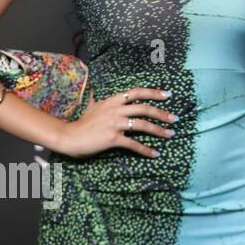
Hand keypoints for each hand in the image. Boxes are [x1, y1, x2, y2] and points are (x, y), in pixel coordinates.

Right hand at [52, 87, 177, 158]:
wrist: (68, 136)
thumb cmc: (82, 123)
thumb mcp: (92, 106)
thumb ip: (100, 100)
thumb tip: (95, 91)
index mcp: (113, 101)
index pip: (137, 92)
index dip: (154, 93)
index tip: (168, 95)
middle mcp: (116, 110)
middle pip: (145, 108)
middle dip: (163, 113)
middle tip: (175, 119)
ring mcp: (115, 124)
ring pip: (143, 125)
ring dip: (159, 130)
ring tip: (170, 134)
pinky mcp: (113, 139)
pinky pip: (134, 144)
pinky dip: (146, 150)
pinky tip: (155, 154)